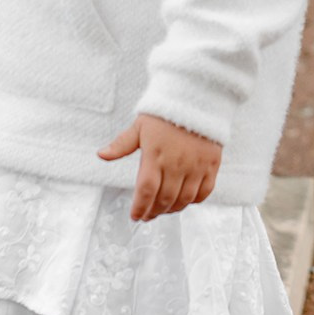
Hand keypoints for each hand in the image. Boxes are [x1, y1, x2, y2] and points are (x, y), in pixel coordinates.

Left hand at [99, 112, 223, 222]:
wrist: (197, 99)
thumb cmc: (165, 114)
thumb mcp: (140, 126)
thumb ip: (121, 144)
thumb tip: (101, 154)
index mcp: (156, 156)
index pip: (146, 191)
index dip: (140, 207)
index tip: (135, 216)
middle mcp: (177, 164)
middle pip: (164, 199)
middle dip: (154, 212)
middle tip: (148, 215)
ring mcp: (196, 165)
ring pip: (184, 199)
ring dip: (172, 209)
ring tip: (164, 210)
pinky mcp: (212, 164)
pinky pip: (205, 191)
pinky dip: (194, 201)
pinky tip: (185, 200)